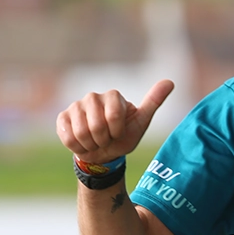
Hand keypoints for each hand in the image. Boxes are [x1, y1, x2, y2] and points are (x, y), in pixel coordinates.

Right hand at [56, 79, 173, 163]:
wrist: (103, 153)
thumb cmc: (124, 136)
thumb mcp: (141, 123)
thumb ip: (153, 102)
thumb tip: (170, 82)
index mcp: (113, 96)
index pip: (114, 116)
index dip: (116, 131)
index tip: (119, 132)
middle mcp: (93, 97)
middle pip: (97, 126)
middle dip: (104, 140)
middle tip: (107, 139)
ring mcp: (75, 106)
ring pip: (81, 133)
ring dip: (91, 145)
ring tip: (96, 141)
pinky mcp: (62, 118)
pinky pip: (68, 137)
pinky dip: (78, 147)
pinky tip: (83, 143)